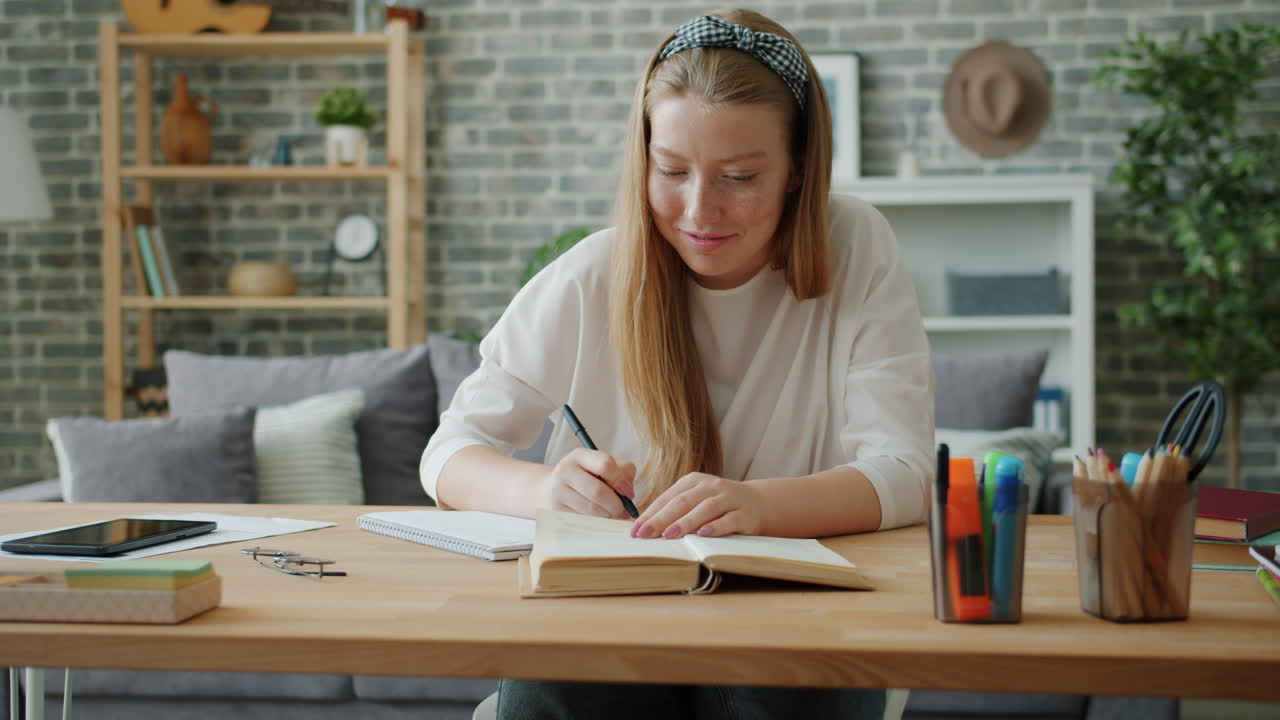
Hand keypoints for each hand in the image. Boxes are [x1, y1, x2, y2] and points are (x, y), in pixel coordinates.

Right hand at [535, 448, 635, 519]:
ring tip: (612, 515)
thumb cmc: (586, 478)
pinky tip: (599, 519)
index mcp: (580, 456)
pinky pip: (583, 520)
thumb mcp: (602, 467)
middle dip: (616, 505)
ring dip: (607, 516)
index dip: (621, 481)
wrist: (551, 489)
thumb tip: (629, 494)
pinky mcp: (555, 510)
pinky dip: (596, 522)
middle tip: (623, 511)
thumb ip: (623, 472)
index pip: (605, 464)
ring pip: (591, 509)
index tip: (629, 494)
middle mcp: (565, 470)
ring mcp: (557, 491)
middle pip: (598, 491)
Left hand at [631, 473, 763, 538]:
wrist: (757, 503)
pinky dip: (716, 527)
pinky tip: (703, 534)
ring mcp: (729, 499)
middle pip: (683, 502)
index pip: (668, 498)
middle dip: (661, 519)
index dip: (650, 514)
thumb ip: (674, 510)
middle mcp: (711, 486)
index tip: (635, 530)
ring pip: (705, 509)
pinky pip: (729, 520)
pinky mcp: (745, 514)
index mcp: (693, 481)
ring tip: (669, 534)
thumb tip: (643, 527)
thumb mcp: (695, 501)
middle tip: (645, 534)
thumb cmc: (717, 506)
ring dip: (686, 522)